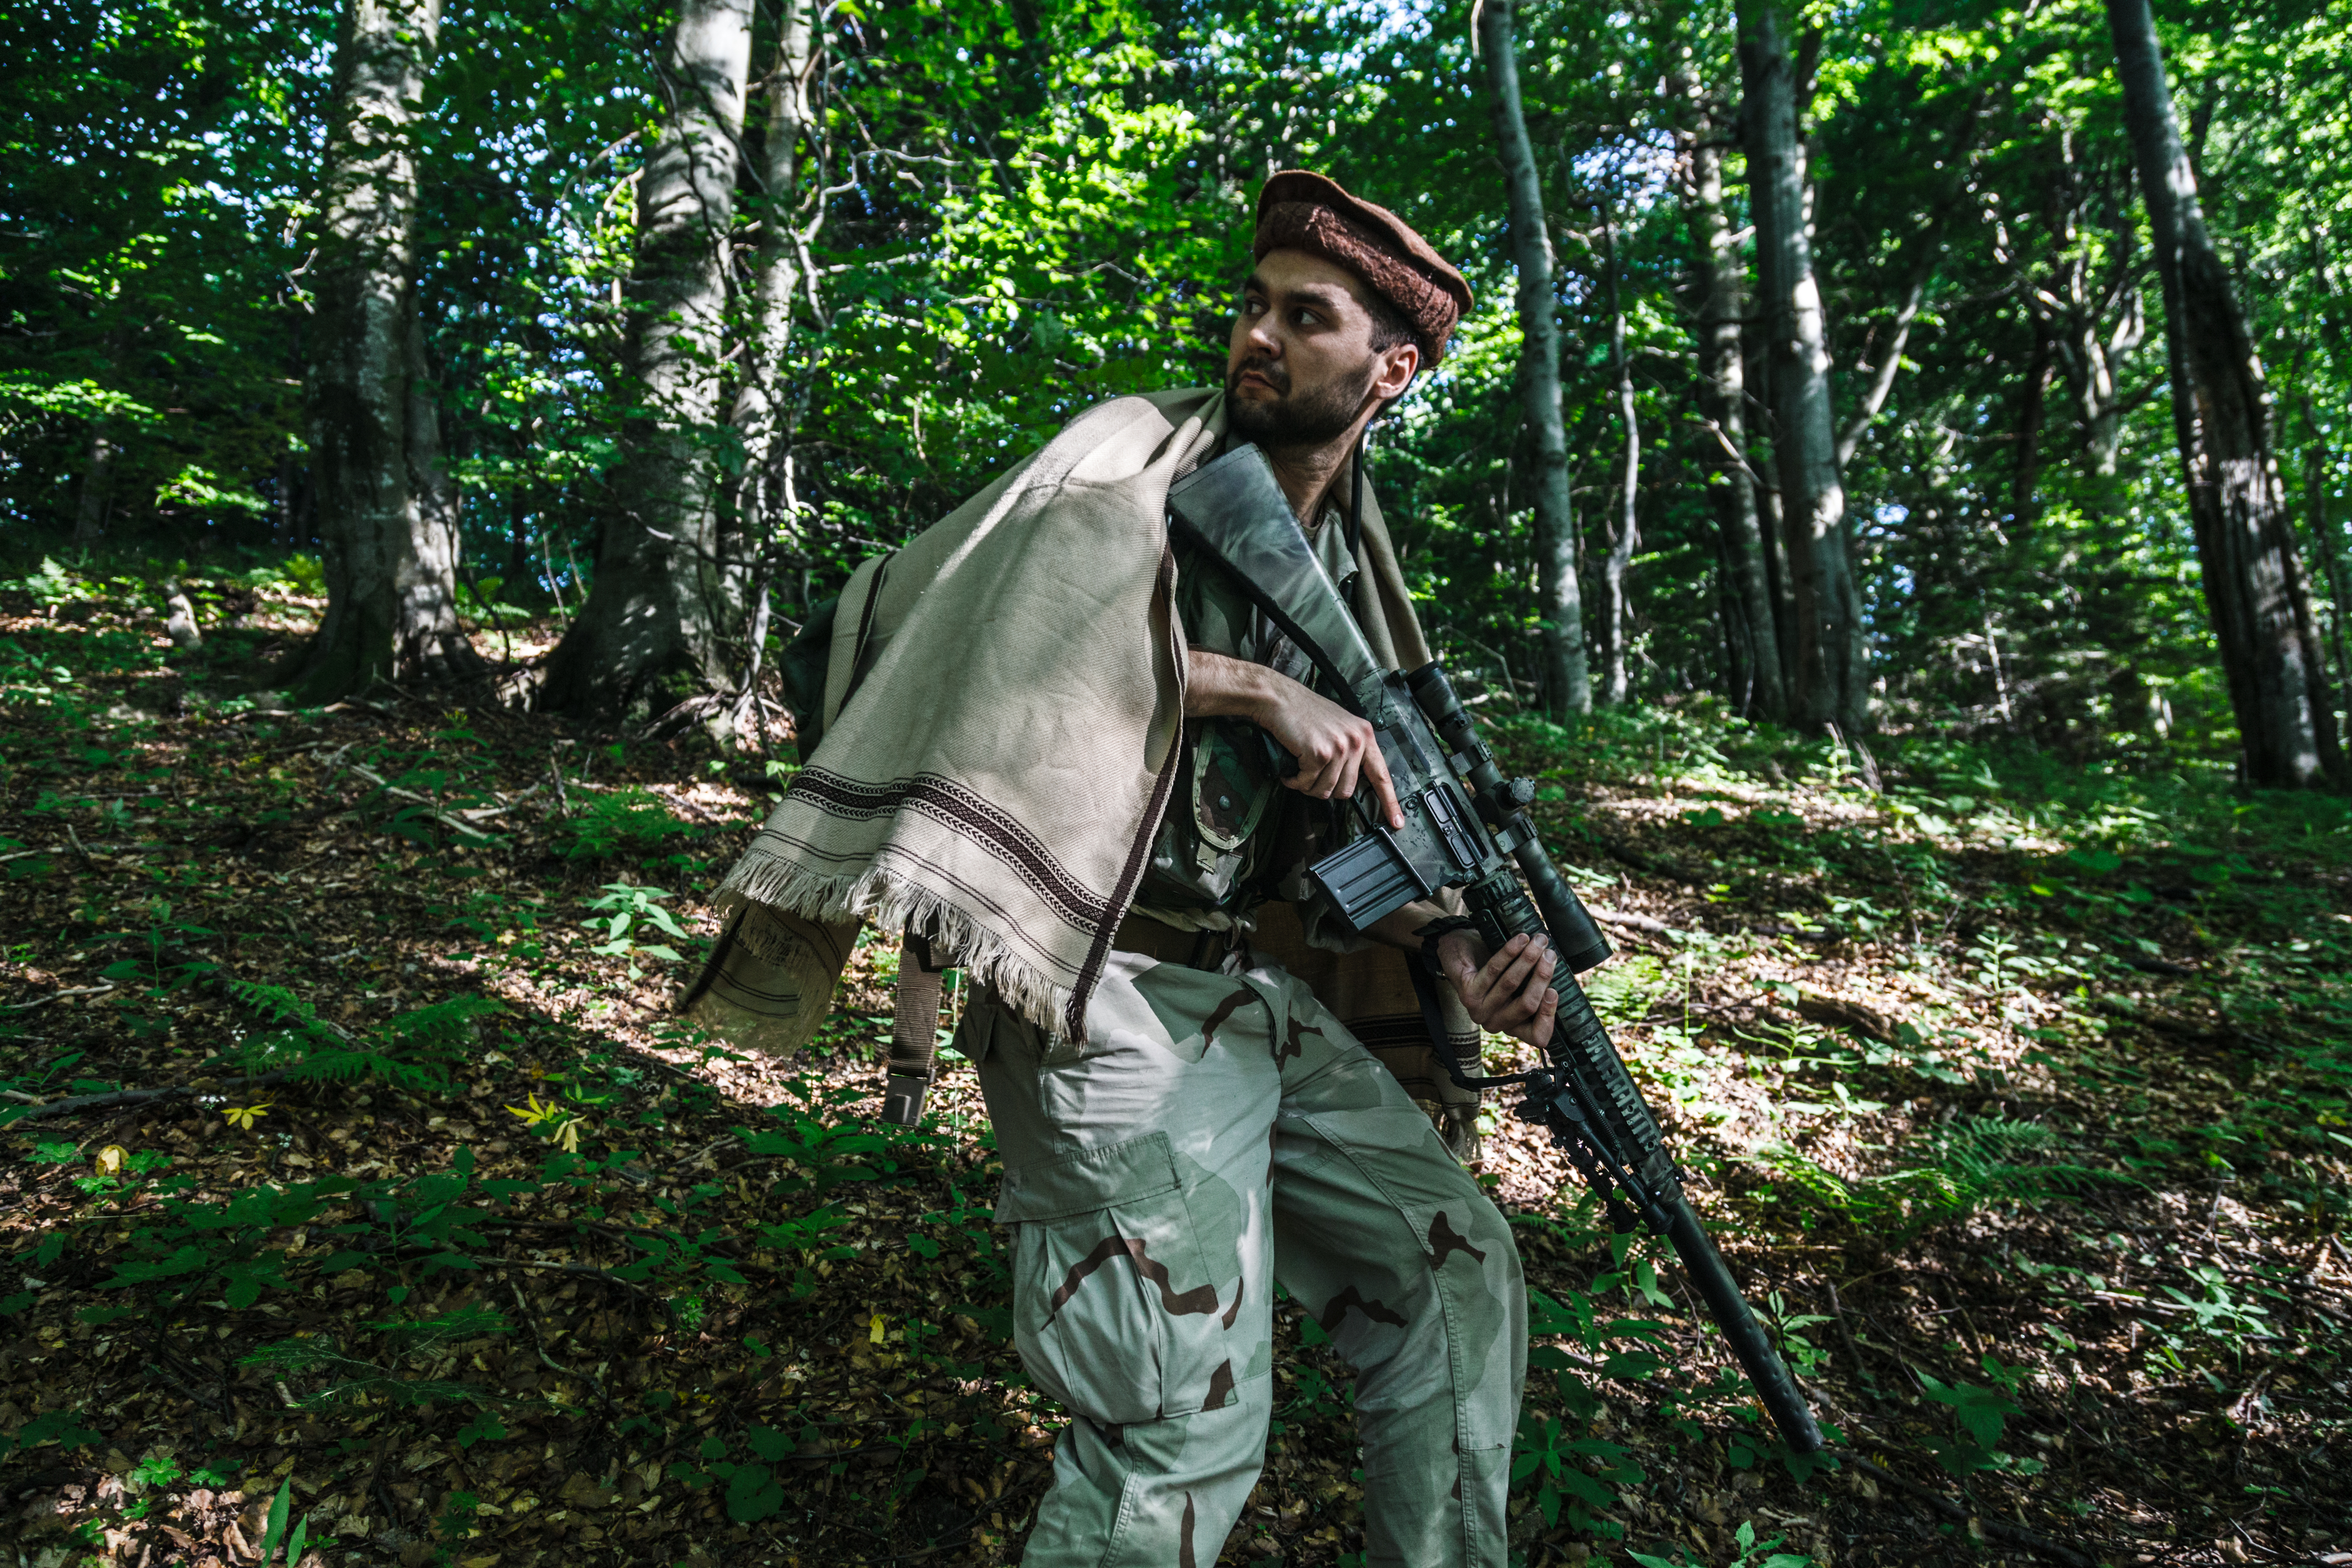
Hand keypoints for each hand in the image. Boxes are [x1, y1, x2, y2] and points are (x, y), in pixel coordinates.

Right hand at [1257, 673, 1402, 826]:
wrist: (1279, 699)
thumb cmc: (1303, 712)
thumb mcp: (1339, 726)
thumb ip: (1350, 749)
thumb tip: (1349, 780)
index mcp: (1364, 735)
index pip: (1381, 774)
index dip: (1389, 801)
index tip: (1397, 822)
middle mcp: (1356, 741)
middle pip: (1347, 790)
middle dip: (1325, 789)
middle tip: (1310, 776)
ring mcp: (1339, 748)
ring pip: (1326, 791)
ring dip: (1308, 787)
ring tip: (1298, 771)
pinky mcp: (1320, 754)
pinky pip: (1307, 784)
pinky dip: (1294, 782)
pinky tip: (1289, 770)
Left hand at [1437, 930, 1557, 1049]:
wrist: (1460, 952)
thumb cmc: (1496, 969)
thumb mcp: (1520, 983)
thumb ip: (1536, 985)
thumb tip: (1558, 971)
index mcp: (1513, 1025)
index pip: (1537, 1035)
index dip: (1548, 1015)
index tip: (1555, 991)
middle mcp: (1495, 1022)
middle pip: (1527, 1005)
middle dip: (1542, 976)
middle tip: (1550, 953)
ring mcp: (1479, 1010)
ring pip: (1511, 985)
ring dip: (1528, 959)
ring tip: (1539, 941)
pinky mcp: (1467, 993)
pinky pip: (1494, 970)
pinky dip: (1510, 952)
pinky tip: (1521, 939)